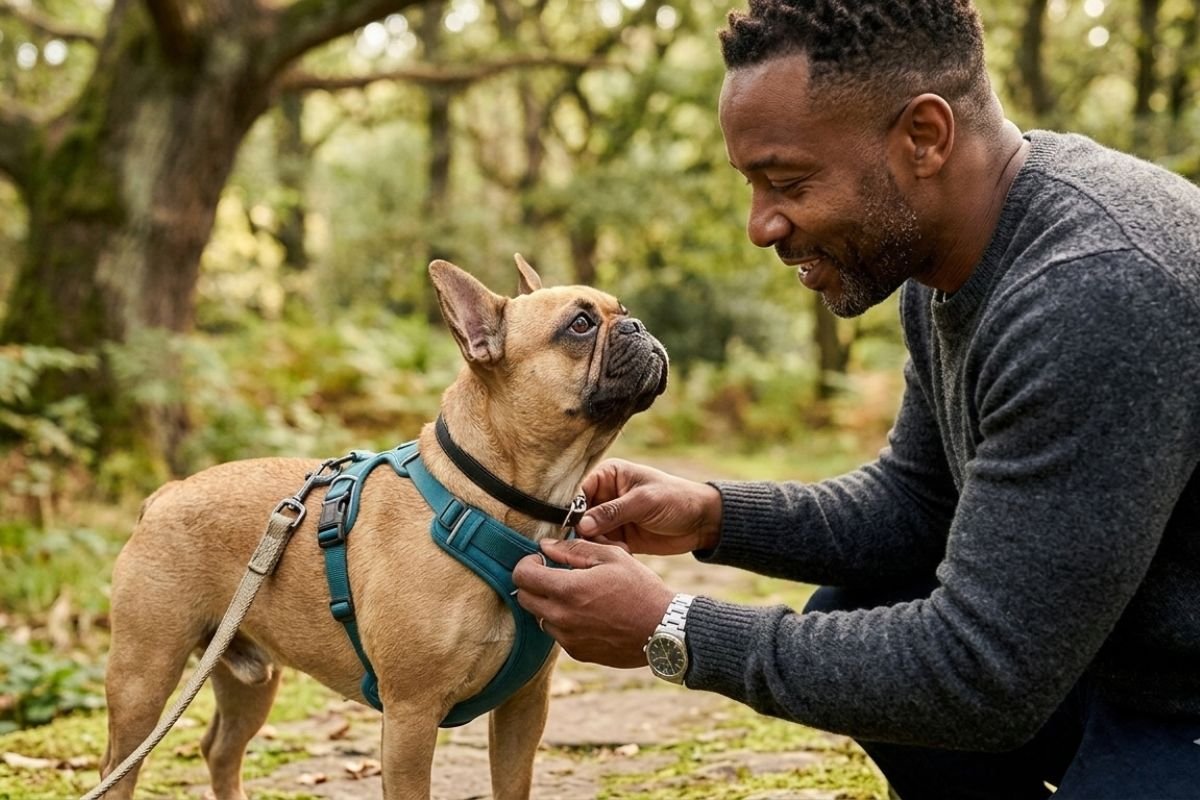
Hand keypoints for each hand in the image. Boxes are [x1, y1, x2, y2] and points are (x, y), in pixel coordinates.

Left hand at [513, 539, 674, 667]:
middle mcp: (562, 618)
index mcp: (568, 590)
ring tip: (576, 595)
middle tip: (555, 574)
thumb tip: (546, 545)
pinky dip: (565, 622)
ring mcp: (568, 639)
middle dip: (534, 583)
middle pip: (524, 597)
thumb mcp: (612, 557)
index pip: (522, 576)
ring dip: (549, 603)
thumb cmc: (640, 589)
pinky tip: (589, 613)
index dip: (528, 563)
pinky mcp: (578, 652)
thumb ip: (574, 550)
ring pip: (540, 617)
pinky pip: (558, 634)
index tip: (542, 560)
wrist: (664, 630)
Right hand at [576, 459, 721, 554]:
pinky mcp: (617, 536)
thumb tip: (581, 525)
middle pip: (578, 514)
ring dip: (596, 543)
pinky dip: (606, 551)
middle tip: (593, 542)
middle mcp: (604, 494)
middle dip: (581, 530)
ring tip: (617, 546)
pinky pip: (601, 545)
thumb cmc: (676, 500)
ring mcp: (609, 517)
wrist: (701, 522)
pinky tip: (624, 551)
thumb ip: (612, 512)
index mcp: (608, 475)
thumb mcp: (644, 502)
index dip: (570, 509)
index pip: (578, 490)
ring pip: (587, 533)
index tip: (569, 527)